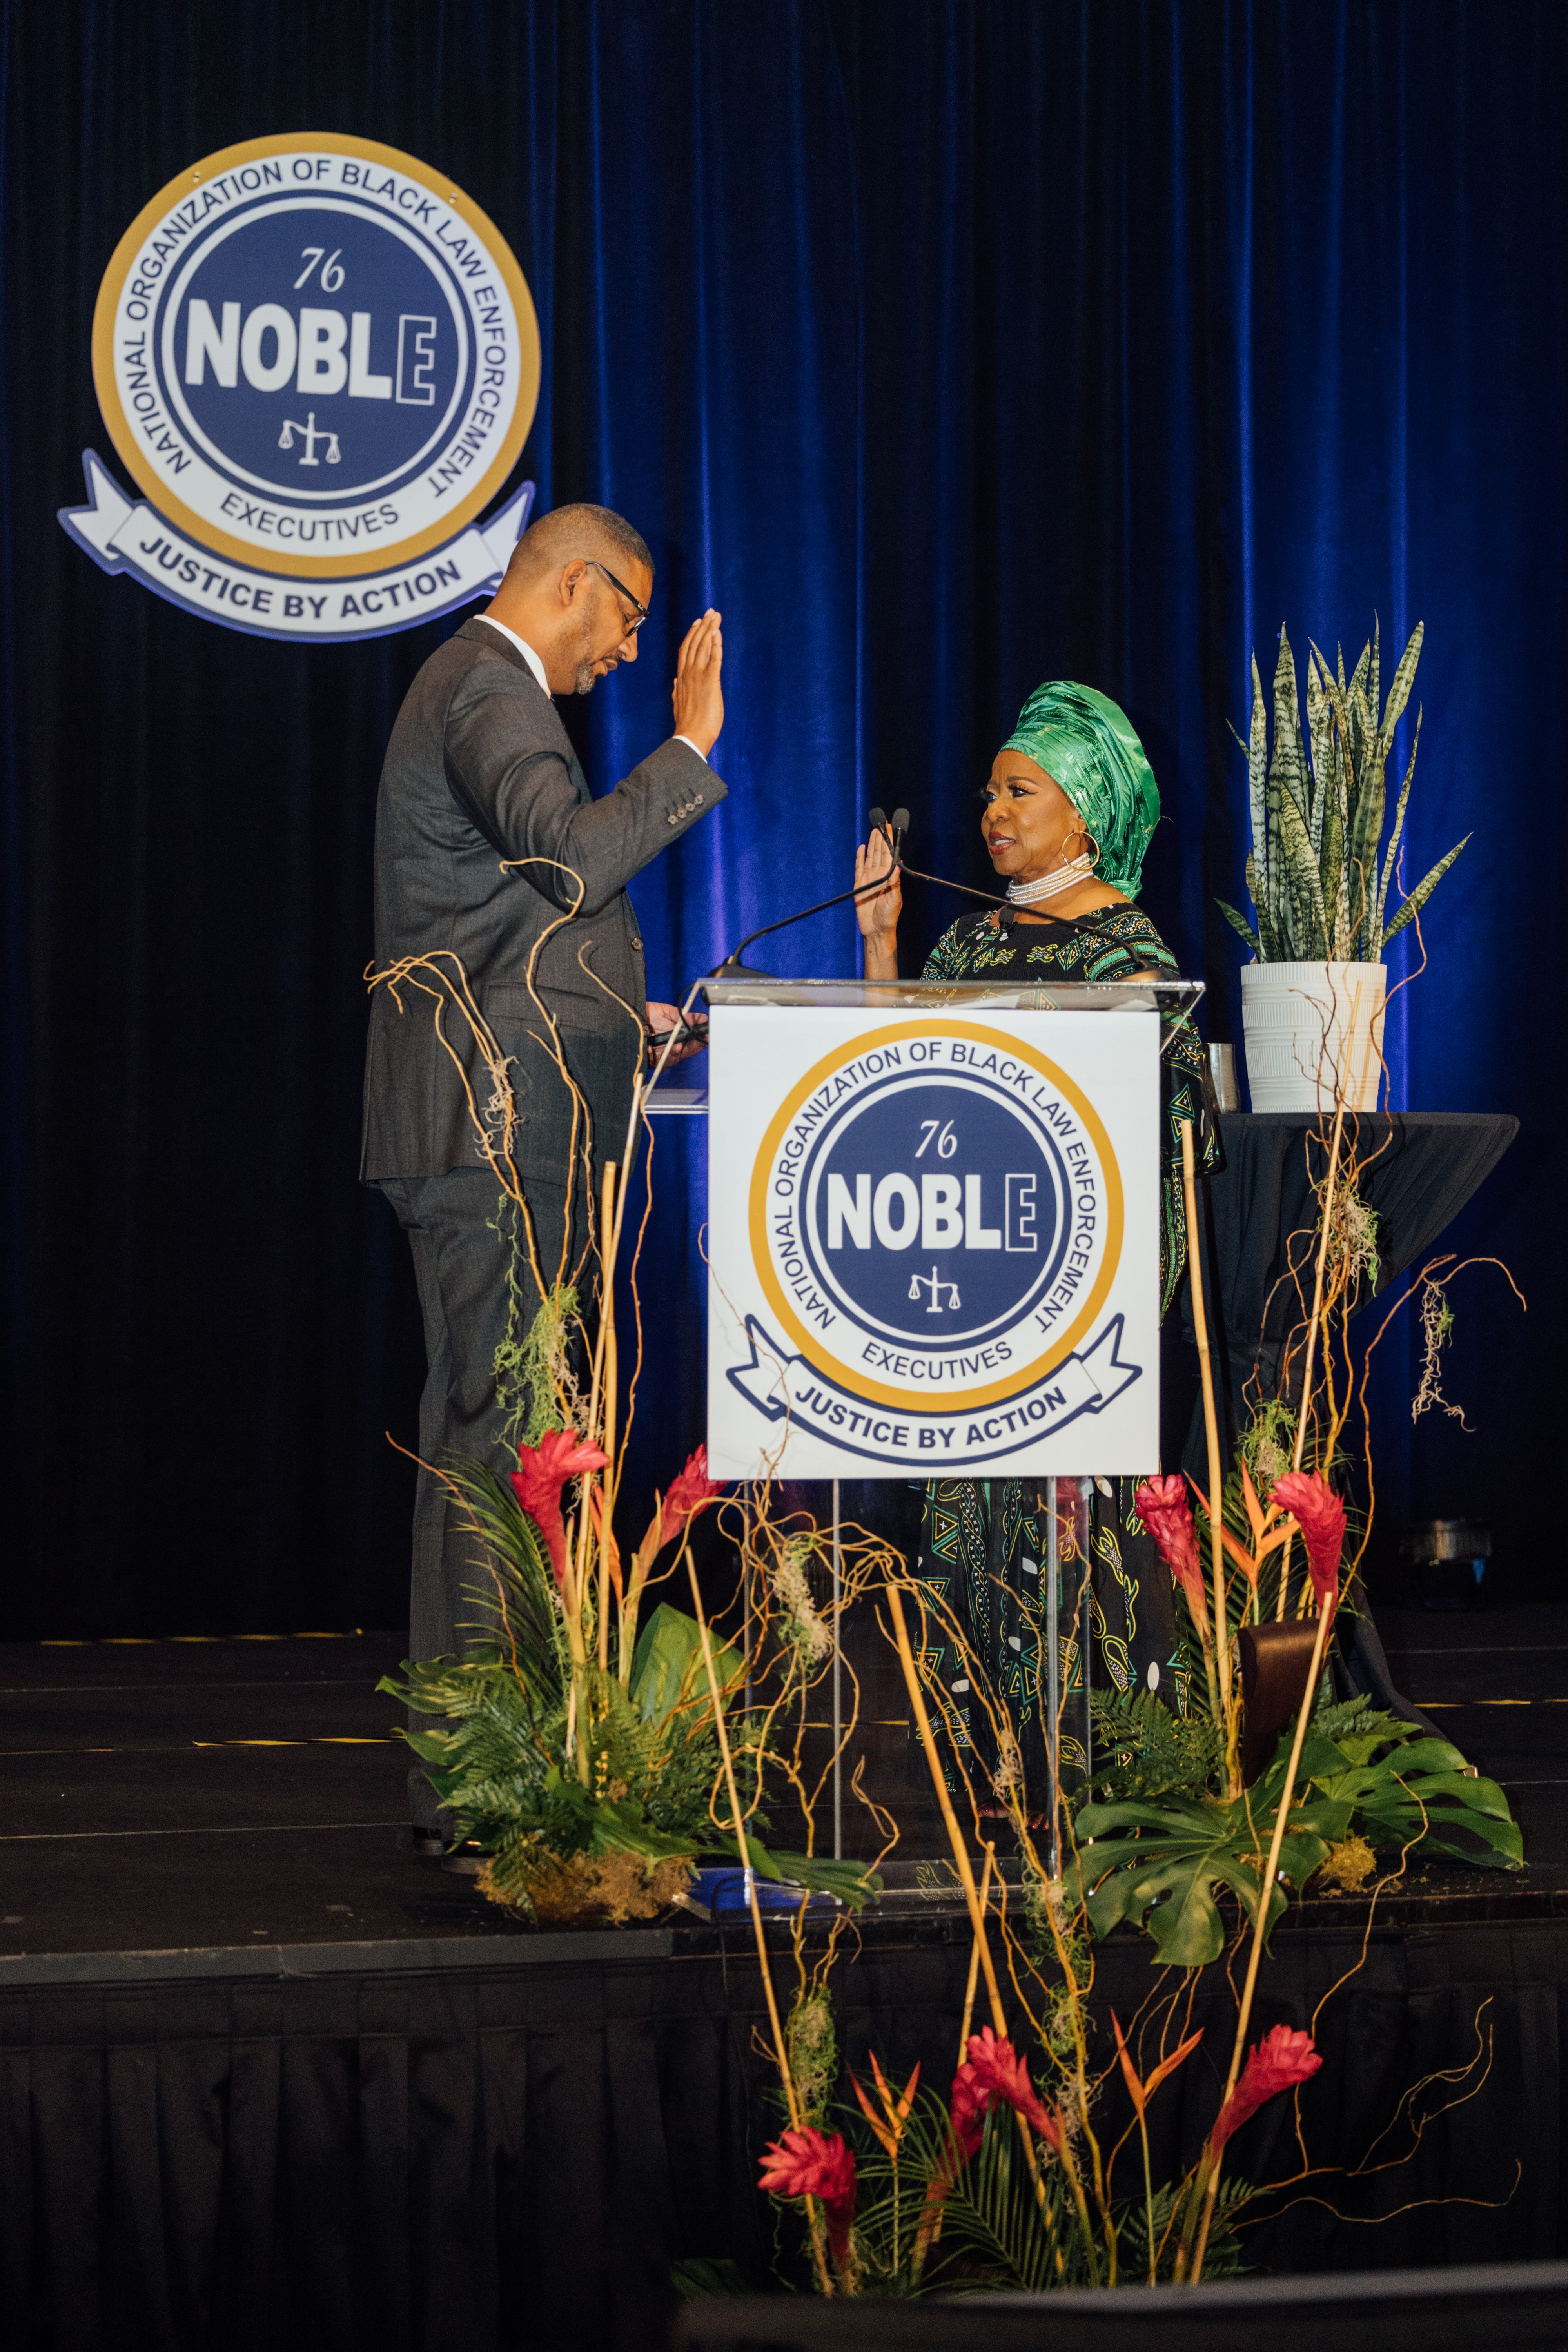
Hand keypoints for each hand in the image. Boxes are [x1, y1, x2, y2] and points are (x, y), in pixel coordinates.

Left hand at [646, 1001, 708, 1064]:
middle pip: (689, 1050)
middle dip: (695, 1045)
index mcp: (678, 1035)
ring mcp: (664, 1054)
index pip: (694, 1040)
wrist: (629, 1019)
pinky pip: (665, 1061)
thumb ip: (685, 1016)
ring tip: (680, 1044)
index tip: (707, 1034)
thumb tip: (703, 1018)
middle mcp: (673, 1046)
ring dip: (680, 1050)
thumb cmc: (646, 1015)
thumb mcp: (668, 1012)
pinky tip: (672, 1048)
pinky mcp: (655, 1060)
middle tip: (701, 1038)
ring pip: (678, 1056)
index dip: (702, 1038)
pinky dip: (669, 1054)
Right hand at [672, 610, 722, 755]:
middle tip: (710, 612)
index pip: (685, 651)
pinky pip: (713, 658)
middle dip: (702, 626)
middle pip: (694, 643)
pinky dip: (716, 644)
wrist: (690, 737)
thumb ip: (677, 691)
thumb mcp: (678, 705)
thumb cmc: (687, 725)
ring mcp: (698, 676)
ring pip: (703, 646)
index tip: (697, 622)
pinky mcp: (710, 682)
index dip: (691, 635)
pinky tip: (718, 633)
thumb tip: (675, 683)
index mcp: (681, 679)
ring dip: (710, 629)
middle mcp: (687, 673)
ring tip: (715, 616)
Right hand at [854, 828, 901, 941]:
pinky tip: (862, 848)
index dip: (889, 842)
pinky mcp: (860, 885)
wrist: (876, 930)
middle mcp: (880, 876)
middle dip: (881, 839)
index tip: (889, 829)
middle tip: (881, 824)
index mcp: (889, 877)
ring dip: (873, 844)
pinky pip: (859, 867)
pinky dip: (860, 857)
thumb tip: (897, 865)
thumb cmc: (888, 917)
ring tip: (874, 831)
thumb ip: (894, 882)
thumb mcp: (894, 899)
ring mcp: (870, 879)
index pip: (889, 855)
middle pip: (880, 853)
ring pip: (871, 857)